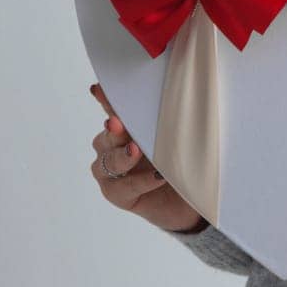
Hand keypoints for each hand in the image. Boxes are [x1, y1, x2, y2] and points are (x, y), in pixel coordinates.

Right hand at [88, 83, 207, 233]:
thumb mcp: (173, 138)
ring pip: (108, 161)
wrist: (189, 197)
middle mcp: (109, 147)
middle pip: (107, 135)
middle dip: (113, 129)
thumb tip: (171, 98)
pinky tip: (157, 177)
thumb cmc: (179, 162)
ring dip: (122, 156)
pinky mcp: (115, 194)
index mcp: (122, 128)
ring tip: (135, 151)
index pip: (112, 110)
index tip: (98, 89)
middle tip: (117, 123)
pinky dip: (141, 181)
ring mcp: (108, 171)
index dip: (105, 99)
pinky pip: (124, 187)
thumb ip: (163, 123)